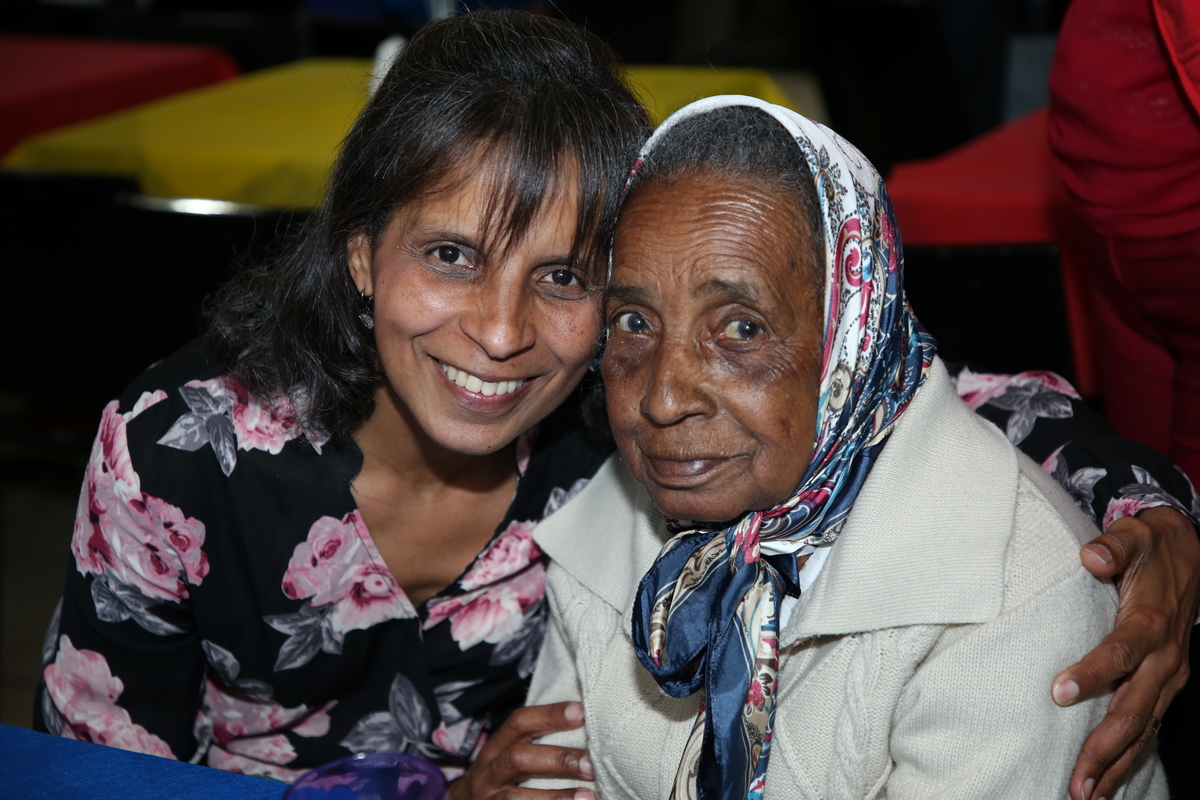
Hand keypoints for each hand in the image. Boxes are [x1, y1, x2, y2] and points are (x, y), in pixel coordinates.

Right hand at [449, 702, 595, 799]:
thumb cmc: (500, 779)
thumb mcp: (508, 756)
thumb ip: (537, 744)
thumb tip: (586, 730)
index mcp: (496, 747)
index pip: (520, 722)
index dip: (549, 715)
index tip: (581, 712)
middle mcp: (488, 772)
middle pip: (518, 758)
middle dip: (558, 759)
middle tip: (591, 764)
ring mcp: (488, 798)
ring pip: (516, 797)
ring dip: (555, 797)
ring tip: (588, 797)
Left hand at [1052, 507, 1199, 799]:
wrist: (1192, 555)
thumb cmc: (1152, 546)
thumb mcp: (1137, 535)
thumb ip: (1114, 545)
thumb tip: (1092, 555)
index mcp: (1151, 621)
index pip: (1121, 651)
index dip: (1092, 672)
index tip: (1058, 692)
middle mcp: (1166, 658)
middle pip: (1133, 708)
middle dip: (1104, 747)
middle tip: (1074, 779)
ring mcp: (1170, 677)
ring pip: (1143, 729)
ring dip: (1114, 764)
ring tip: (1084, 793)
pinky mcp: (1167, 686)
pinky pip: (1149, 728)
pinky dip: (1128, 758)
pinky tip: (1105, 783)